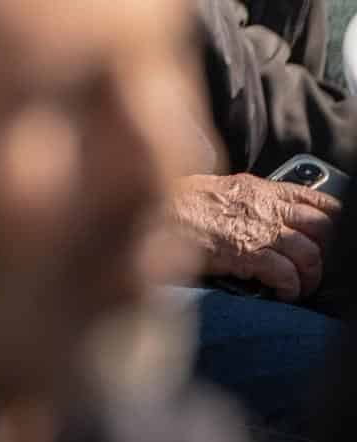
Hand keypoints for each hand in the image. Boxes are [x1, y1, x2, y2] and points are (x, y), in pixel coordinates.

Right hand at [167, 173, 340, 300]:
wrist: (151, 214)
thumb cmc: (175, 205)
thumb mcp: (217, 190)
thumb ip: (246, 200)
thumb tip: (264, 216)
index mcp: (259, 188)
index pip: (316, 199)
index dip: (331, 220)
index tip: (330, 236)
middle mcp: (265, 206)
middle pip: (322, 227)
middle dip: (324, 251)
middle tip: (311, 266)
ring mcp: (258, 229)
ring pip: (309, 254)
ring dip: (309, 276)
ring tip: (299, 287)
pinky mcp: (247, 253)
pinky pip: (286, 274)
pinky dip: (289, 288)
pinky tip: (280, 294)